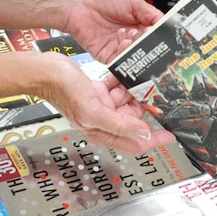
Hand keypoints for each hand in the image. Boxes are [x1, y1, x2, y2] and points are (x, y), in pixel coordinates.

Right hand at [39, 54, 173, 152]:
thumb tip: (143, 134)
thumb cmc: (62, 91)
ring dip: (134, 90)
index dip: (154, 141)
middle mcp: (104, 121)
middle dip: (144, 107)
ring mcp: (102, 105)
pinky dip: (122, 80)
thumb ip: (119, 124)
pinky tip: (123, 72)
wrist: (46, 71)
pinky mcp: (99, 91)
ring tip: (139, 79)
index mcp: (102, 132)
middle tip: (154, 93)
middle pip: (134, 120)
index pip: (135, 143)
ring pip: (128, 101)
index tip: (170, 135)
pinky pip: (118, 87)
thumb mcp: (93, 110)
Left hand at [59, 0, 162, 62]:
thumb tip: (166, 24)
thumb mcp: (133, 1)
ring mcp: (119, 47)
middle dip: (149, 43)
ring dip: (136, 47)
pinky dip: (124, 54)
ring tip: (132, 35)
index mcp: (138, 22)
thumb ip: (150, 14)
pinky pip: (120, 62)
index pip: (155, 34)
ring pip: (135, 56)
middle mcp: (131, 37)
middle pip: (147, 47)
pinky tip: (123, 42)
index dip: (160, 36)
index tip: (165, 37)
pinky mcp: (107, 56)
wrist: (78, 3)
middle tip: (148, 37)